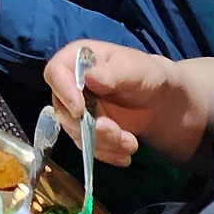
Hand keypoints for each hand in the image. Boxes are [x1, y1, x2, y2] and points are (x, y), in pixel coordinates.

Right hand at [43, 39, 213, 170]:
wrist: (158, 99)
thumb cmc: (146, 74)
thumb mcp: (135, 70)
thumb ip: (114, 74)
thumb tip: (90, 78)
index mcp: (76, 59)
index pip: (55, 73)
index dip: (63, 92)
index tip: (80, 110)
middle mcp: (69, 84)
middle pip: (64, 109)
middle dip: (91, 127)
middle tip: (118, 133)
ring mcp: (75, 109)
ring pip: (75, 132)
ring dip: (103, 143)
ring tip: (131, 144)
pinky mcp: (84, 130)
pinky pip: (87, 146)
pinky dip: (106, 153)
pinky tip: (125, 155)